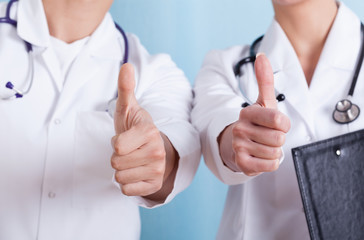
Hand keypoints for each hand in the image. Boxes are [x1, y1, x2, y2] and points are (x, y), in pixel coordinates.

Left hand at [111, 63, 166, 195]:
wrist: (154, 149)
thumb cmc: (136, 129)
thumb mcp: (129, 108)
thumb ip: (126, 88)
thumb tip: (126, 65)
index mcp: (149, 132)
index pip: (117, 147)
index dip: (115, 142)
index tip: (125, 137)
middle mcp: (157, 152)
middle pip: (116, 163)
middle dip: (117, 157)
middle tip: (128, 150)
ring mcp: (157, 170)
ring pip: (119, 178)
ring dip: (122, 169)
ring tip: (132, 159)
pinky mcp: (154, 185)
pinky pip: (126, 190)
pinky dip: (127, 183)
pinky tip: (135, 172)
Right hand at [219, 53, 290, 175]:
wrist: (239, 146)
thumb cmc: (257, 123)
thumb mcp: (263, 102)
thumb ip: (264, 80)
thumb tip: (262, 55)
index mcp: (247, 112)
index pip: (279, 120)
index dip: (284, 124)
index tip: (276, 123)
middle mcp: (240, 129)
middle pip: (279, 139)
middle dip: (278, 140)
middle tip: (268, 137)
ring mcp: (239, 146)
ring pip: (275, 152)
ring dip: (274, 151)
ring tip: (263, 146)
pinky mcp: (241, 163)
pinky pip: (270, 165)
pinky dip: (270, 163)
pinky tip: (260, 157)